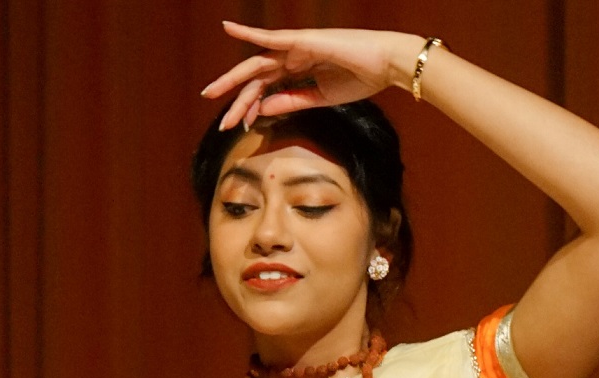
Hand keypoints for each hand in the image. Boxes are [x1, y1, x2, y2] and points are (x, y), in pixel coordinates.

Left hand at [201, 22, 419, 129]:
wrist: (387, 66)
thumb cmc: (361, 78)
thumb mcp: (320, 97)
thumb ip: (292, 101)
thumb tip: (263, 109)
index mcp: (299, 69)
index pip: (267, 89)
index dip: (251, 108)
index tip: (239, 127)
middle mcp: (293, 55)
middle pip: (256, 79)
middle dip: (237, 100)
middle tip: (220, 123)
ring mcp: (295, 46)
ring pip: (257, 66)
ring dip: (234, 81)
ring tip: (211, 93)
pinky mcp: (301, 39)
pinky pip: (269, 37)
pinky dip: (248, 32)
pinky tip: (228, 28)